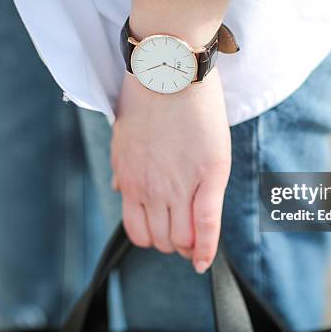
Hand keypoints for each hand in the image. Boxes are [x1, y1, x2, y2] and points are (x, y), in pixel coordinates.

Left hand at [111, 69, 230, 273]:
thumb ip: (124, 168)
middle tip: (185, 233)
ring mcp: (179, 185)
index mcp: (131, 180)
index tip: (164, 236)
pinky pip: (207, 224)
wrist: (169, 70)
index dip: (153, 240)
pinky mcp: (209, 176)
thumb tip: (121, 190)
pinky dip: (208, 248)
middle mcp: (151, 190)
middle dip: (173, 244)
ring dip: (189, 245)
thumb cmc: (148, 97)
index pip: (138, 231)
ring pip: (182, 238)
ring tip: (198, 237)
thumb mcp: (124, 136)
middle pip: (161, 240)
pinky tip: (205, 261)